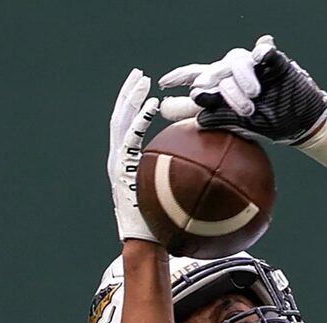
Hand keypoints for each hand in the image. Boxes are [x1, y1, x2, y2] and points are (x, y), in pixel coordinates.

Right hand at [107, 67, 184, 244]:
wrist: (147, 243)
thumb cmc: (163, 226)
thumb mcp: (173, 196)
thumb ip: (180, 178)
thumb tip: (209, 173)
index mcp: (127, 163)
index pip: (129, 127)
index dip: (136, 108)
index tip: (148, 93)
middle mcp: (118, 160)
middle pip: (121, 118)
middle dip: (129, 94)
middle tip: (140, 75)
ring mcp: (118, 163)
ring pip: (121, 121)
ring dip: (131, 98)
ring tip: (141, 80)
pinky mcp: (120, 168)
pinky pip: (130, 138)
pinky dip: (140, 120)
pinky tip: (152, 107)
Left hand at [160, 35, 326, 147]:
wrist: (302, 121)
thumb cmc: (274, 123)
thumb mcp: (245, 126)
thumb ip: (221, 119)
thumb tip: (198, 117)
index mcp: (224, 89)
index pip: (196, 77)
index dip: (180, 77)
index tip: (163, 83)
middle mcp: (233, 74)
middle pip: (213, 71)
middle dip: (214, 88)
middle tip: (209, 95)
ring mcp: (252, 66)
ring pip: (233, 62)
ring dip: (240, 80)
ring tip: (252, 96)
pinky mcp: (271, 60)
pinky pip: (262, 50)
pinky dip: (263, 51)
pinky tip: (264, 54)